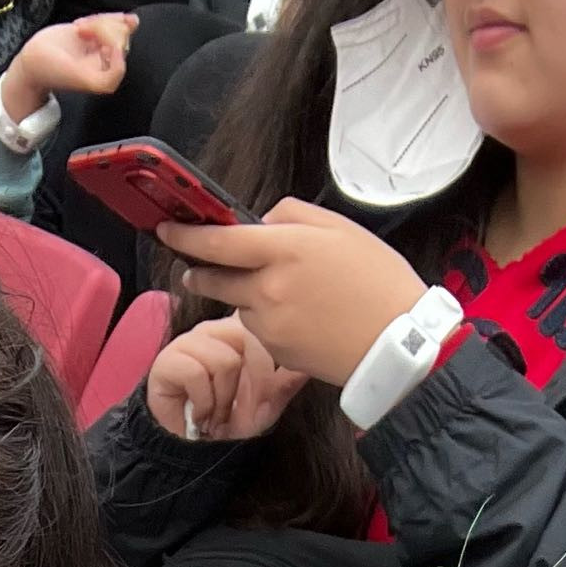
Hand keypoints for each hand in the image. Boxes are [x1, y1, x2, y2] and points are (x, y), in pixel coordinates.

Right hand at [0, 11, 133, 120]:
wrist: (35, 58)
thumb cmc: (53, 71)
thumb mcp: (83, 80)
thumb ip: (108, 77)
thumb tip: (122, 53)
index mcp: (106, 76)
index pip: (122, 53)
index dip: (111, 40)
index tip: (94, 41)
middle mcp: (106, 61)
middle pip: (121, 34)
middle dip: (101, 28)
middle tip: (82, 33)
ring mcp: (101, 45)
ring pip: (117, 24)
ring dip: (97, 21)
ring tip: (80, 28)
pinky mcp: (95, 33)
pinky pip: (110, 19)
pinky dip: (97, 18)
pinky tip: (81, 25)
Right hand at [146, 311, 308, 442]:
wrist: (196, 453)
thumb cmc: (229, 425)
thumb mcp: (268, 404)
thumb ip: (288, 380)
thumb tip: (315, 361)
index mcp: (236, 331)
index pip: (259, 325)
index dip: (265, 366)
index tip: (258, 398)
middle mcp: (212, 330)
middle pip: (246, 339)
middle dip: (247, 386)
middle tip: (235, 410)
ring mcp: (188, 343)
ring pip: (223, 359)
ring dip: (222, 399)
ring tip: (215, 415)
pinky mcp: (167, 362)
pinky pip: (195, 374)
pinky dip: (203, 403)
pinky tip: (199, 415)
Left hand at [156, 196, 427, 388]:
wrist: (397, 342)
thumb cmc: (376, 281)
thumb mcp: (339, 228)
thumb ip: (292, 216)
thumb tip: (260, 222)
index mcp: (284, 249)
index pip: (218, 241)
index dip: (186, 235)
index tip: (168, 229)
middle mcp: (268, 288)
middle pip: (213, 277)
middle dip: (201, 269)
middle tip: (198, 264)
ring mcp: (268, 323)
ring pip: (237, 303)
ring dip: (245, 295)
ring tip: (289, 292)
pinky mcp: (275, 350)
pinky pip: (257, 328)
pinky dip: (267, 318)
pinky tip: (300, 316)